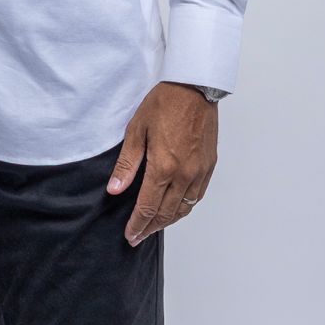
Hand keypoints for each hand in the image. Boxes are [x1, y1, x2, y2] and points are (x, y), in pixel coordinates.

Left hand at [105, 81, 217, 245]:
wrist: (194, 87)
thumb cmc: (164, 103)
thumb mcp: (137, 130)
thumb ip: (127, 164)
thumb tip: (114, 189)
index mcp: (164, 167)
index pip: (148, 207)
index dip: (138, 225)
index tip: (130, 236)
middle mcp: (184, 174)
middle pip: (167, 213)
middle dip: (150, 228)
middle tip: (138, 237)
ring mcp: (199, 171)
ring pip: (184, 208)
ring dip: (168, 221)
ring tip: (154, 226)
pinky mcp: (209, 166)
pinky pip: (197, 196)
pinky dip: (185, 207)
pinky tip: (177, 208)